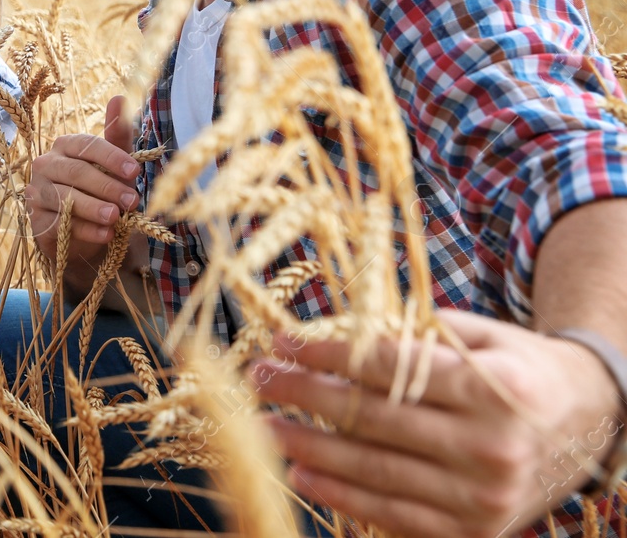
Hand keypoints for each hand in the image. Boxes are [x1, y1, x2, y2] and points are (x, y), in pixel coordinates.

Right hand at [26, 95, 141, 288]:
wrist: (89, 231)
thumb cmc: (102, 190)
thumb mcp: (114, 164)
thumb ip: (118, 134)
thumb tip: (120, 97)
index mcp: (65, 146)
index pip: (86, 145)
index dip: (111, 157)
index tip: (136, 171)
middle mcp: (46, 165)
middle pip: (75, 172)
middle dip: (106, 186)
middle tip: (132, 201)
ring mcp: (37, 193)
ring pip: (65, 198)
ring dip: (94, 208)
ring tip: (117, 218)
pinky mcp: (37, 221)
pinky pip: (61, 224)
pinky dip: (86, 230)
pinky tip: (106, 234)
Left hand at [255, 309, 625, 537]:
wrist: (589, 426)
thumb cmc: (519, 370)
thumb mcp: (480, 336)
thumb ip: (411, 334)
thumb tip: (329, 332)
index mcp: (494, 388)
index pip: (389, 369)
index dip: (328, 354)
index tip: (283, 342)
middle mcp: (491, 446)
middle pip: (373, 418)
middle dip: (305, 396)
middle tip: (259, 378)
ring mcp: (484, 497)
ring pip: (375, 470)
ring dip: (310, 448)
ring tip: (264, 425)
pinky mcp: (475, 532)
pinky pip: (394, 514)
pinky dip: (342, 495)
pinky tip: (302, 472)